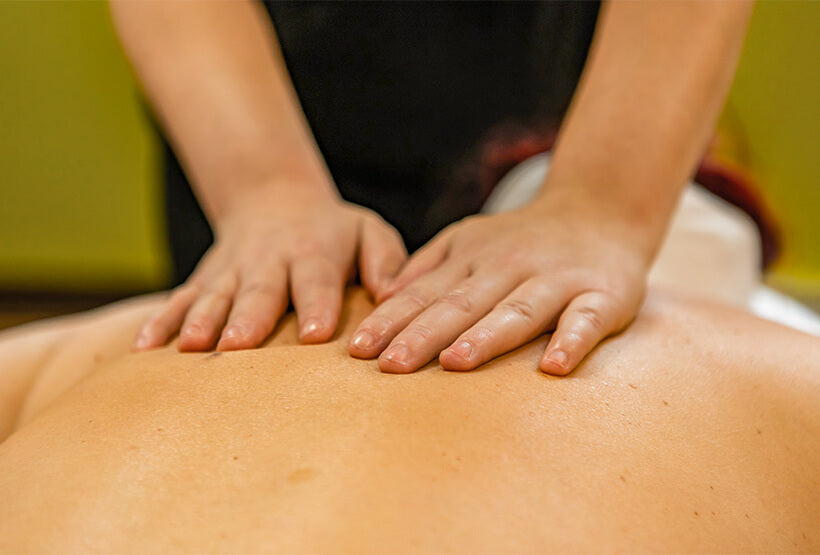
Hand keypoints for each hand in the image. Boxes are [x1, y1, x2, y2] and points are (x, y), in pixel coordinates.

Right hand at [134, 187, 405, 350]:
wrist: (275, 199)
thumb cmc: (334, 231)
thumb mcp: (369, 231)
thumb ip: (386, 259)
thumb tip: (394, 294)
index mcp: (315, 252)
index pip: (316, 279)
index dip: (315, 305)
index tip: (314, 334)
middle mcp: (269, 261)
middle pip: (258, 291)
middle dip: (248, 317)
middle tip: (239, 345)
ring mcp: (231, 271)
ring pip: (214, 296)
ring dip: (201, 321)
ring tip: (190, 348)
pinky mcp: (204, 280)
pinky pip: (179, 299)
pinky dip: (161, 322)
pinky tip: (145, 349)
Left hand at [347, 202, 648, 374]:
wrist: (601, 210)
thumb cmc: (523, 239)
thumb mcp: (467, 239)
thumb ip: (427, 267)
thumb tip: (381, 297)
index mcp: (473, 258)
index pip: (425, 294)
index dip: (391, 320)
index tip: (359, 349)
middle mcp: (509, 267)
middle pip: (462, 304)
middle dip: (424, 334)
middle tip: (391, 365)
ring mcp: (557, 280)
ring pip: (517, 310)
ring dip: (487, 336)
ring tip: (456, 362)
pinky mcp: (603, 295)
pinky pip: (587, 320)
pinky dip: (572, 340)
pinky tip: (553, 367)